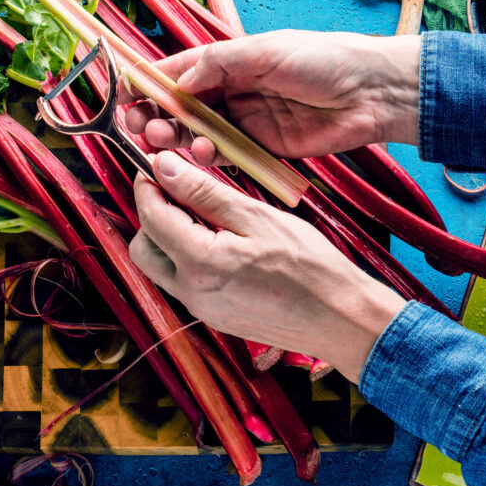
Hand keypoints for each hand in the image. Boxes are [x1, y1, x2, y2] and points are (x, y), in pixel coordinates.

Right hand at [125, 30, 420, 165]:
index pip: (178, 72)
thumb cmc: (322, 59)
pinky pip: (224, 154)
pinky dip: (207, 156)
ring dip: (176, 138)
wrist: (372, 92)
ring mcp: (245, 120)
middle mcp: (232, 90)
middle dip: (156, 116)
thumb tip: (178, 79)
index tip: (123, 96)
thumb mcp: (265, 51)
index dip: (148, 84)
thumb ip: (218, 63)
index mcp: (229, 61)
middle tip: (138, 128)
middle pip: (181, 106)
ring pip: (197, 133)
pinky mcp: (261, 147)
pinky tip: (201, 154)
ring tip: (164, 141)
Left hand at [129, 151, 405, 382]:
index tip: (159, 165)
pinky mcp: (214, 316)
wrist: (341, 320)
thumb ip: (205, 193)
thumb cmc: (312, 268)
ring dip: (168, 236)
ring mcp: (201, 309)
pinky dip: (187, 255)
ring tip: (203, 212)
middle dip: (151, 214)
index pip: (151, 217)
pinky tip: (218, 239)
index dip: (148, 185)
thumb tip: (166, 168)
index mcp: (200, 264)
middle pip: (144, 248)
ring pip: (161, 267)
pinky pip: (183, 282)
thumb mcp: (258, 217)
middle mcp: (192, 293)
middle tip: (177, 189)